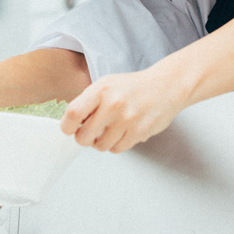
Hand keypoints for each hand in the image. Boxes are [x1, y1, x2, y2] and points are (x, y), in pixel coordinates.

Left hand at [60, 67, 190, 153]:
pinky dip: (116, 144)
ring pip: (100, 146)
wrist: (166, 86)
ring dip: (101, 142)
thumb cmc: (133, 87)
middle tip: (89, 133)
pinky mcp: (139, 132)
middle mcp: (113, 104)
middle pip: (83, 136)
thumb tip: (71, 124)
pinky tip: (122, 132)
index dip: (67, 126)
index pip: (73, 113)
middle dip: (84, 138)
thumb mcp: (107, 84)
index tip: (69, 129)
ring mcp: (127, 119)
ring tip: (109, 130)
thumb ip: (88, 102)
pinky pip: (116, 149)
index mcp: (101, 89)